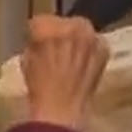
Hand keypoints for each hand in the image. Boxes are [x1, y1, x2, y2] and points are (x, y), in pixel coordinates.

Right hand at [21, 15, 110, 130]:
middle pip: (64, 22)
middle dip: (60, 33)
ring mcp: (91, 36)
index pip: (39, 22)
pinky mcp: (104, 49)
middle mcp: (71, 25)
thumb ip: (34, 43)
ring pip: (82, 29)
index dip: (37, 34)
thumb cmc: (39, 88)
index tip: (37, 44)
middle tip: (56, 50)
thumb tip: (41, 41)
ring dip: (77, 40)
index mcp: (46, 27)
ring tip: (71, 57)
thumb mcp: (26, 59)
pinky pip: (96, 42)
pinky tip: (84, 64)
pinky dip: (90, 50)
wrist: (62, 110)